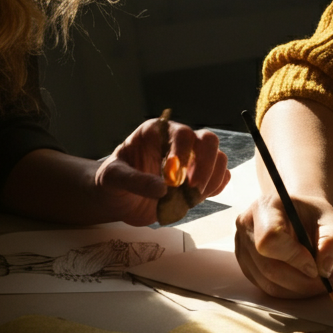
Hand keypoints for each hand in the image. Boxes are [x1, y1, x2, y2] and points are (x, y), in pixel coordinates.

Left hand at [94, 118, 229, 225]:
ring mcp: (191, 161)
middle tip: (191, 189)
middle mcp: (178, 142)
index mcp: (157, 132)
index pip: (181, 133)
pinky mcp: (199, 180)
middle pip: (208, 140)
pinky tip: (196, 199)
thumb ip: (135, 181)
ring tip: (190, 198)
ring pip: (218, 158)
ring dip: (210, 179)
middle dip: (205, 165)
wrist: (117, 200)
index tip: (173, 178)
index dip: (182, 152)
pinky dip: (215, 188)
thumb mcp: (113, 178)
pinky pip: (220, 178)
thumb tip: (163, 188)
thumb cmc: (111, 183)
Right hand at [235, 193, 332, 296]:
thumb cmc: (312, 217)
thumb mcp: (332, 222)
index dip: (294, 258)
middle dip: (301, 281)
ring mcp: (241, 246)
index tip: (316, 266)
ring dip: (298, 289)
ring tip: (318, 282)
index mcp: (266, 206)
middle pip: (269, 267)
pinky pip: (265, 287)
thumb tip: (325, 269)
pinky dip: (289, 291)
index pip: (271, 238)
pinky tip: (303, 282)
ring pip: (267, 282)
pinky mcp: (244, 264)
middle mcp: (246, 225)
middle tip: (326, 282)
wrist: (296, 215)